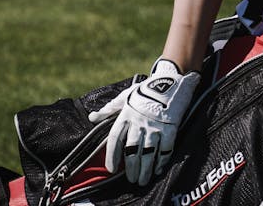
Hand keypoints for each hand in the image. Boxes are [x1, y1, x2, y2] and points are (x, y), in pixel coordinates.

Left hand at [88, 59, 200, 185]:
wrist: (171, 81)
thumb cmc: (146, 90)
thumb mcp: (125, 97)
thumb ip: (109, 109)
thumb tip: (92, 117)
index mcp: (126, 115)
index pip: (115, 139)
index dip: (112, 156)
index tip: (112, 169)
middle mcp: (139, 123)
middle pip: (132, 150)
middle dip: (131, 168)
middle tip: (132, 180)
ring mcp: (155, 126)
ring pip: (148, 153)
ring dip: (145, 168)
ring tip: (143, 180)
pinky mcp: (170, 128)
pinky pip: (165, 148)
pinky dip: (162, 160)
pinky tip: (158, 168)